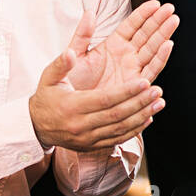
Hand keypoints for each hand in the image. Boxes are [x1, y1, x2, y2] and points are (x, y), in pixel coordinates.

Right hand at [28, 3, 178, 151]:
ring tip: (159, 102)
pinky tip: (148, 117)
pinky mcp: (94, 145)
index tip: (144, 81)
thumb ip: (62, 62)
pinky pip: (118, 138)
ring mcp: (88, 138)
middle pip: (117, 115)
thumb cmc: (46, 97)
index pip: (105, 99)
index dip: (126, 91)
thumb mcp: (48, 77)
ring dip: (142, 115)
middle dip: (139, 102)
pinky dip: (135, 128)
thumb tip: (70, 50)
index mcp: (72, 106)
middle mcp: (82, 125)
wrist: (36, 127)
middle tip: (157, 90)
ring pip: (121, 128)